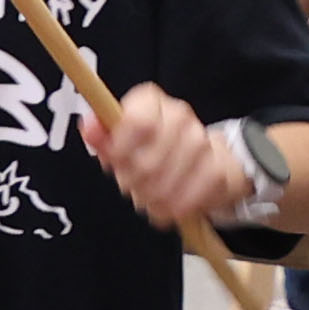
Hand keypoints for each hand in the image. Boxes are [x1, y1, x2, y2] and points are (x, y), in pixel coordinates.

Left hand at [84, 83, 239, 227]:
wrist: (201, 158)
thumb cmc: (148, 149)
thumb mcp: (118, 141)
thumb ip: (102, 136)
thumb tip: (88, 126)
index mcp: (149, 101)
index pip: (137, 122)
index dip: (122, 150)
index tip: (115, 162)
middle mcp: (180, 114)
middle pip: (149, 162)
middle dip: (134, 183)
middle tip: (132, 184)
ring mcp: (203, 140)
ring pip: (167, 184)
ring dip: (152, 198)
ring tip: (149, 196)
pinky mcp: (220, 168)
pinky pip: (189, 198)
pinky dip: (174, 208)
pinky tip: (169, 204)